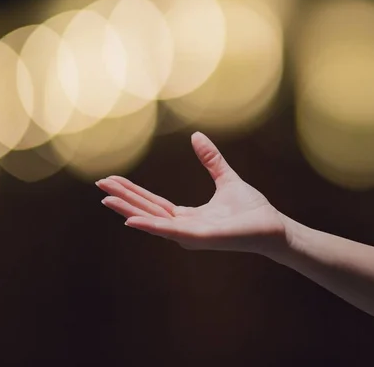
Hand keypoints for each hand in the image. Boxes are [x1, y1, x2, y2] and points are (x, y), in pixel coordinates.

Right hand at [96, 132, 289, 254]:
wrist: (273, 226)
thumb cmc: (252, 210)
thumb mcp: (226, 178)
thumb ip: (211, 160)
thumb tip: (196, 136)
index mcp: (188, 216)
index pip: (154, 203)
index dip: (133, 192)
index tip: (113, 179)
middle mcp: (185, 228)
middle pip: (148, 211)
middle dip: (124, 198)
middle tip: (100, 185)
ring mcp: (190, 235)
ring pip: (153, 220)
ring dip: (129, 210)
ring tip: (106, 199)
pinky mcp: (200, 237)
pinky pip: (171, 230)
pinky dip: (150, 225)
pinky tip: (131, 219)